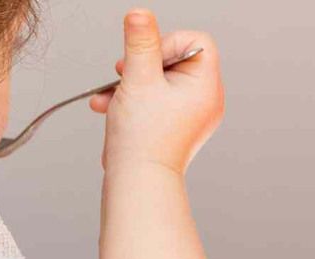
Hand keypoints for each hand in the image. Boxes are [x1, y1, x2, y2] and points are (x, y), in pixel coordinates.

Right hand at [89, 9, 223, 174]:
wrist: (138, 185)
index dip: (165, 43)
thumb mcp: (137, 80)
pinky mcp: (175, 130)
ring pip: (160, 84)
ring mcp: (191, 117)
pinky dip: (134, 103)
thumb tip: (139, 14)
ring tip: (108, 99)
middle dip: (140, 67)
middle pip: (174, 62)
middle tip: (120, 75)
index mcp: (206, 85)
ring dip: (130, 86)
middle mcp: (205, 101)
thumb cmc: (141, 140)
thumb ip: (139, 43)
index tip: (141, 60)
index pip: (194, 42)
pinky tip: (110, 110)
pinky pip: (157, 104)